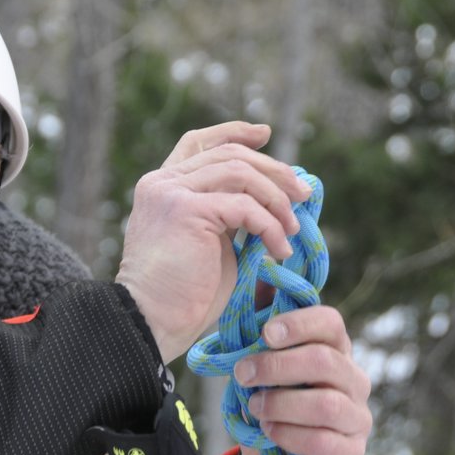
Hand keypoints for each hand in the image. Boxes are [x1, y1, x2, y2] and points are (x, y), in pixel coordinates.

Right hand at [116, 122, 309, 362]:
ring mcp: (171, 193)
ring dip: (276, 199)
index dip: (233, 132)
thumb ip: (229, 215)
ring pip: (240, 172)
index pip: (198, 143)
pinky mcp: (186, 210)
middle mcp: (162, 183)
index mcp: (163, 188)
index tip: (264, 134)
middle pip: (229, 154)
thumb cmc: (182, 296)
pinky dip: (270, 226)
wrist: (151, 322)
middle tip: (304, 193)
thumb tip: (275, 202)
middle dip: (273, 170)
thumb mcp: (210, 243)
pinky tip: (280, 250)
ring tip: (293, 229)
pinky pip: (244, 206)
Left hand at [236, 304, 371, 454]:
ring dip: (280, 404)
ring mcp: (357, 419)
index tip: (264, 333)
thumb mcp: (262, 365)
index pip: (331, 323)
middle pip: (324, 360)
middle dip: (277, 365)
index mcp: (334, 351)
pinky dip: (289, 435)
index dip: (298, 323)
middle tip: (243, 374)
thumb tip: (263, 270)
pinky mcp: (349, 454)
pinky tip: (269, 433)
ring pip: (324, 404)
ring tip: (254, 408)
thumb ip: (263, 322)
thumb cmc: (273, 407)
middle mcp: (354, 380)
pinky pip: (322, 441)